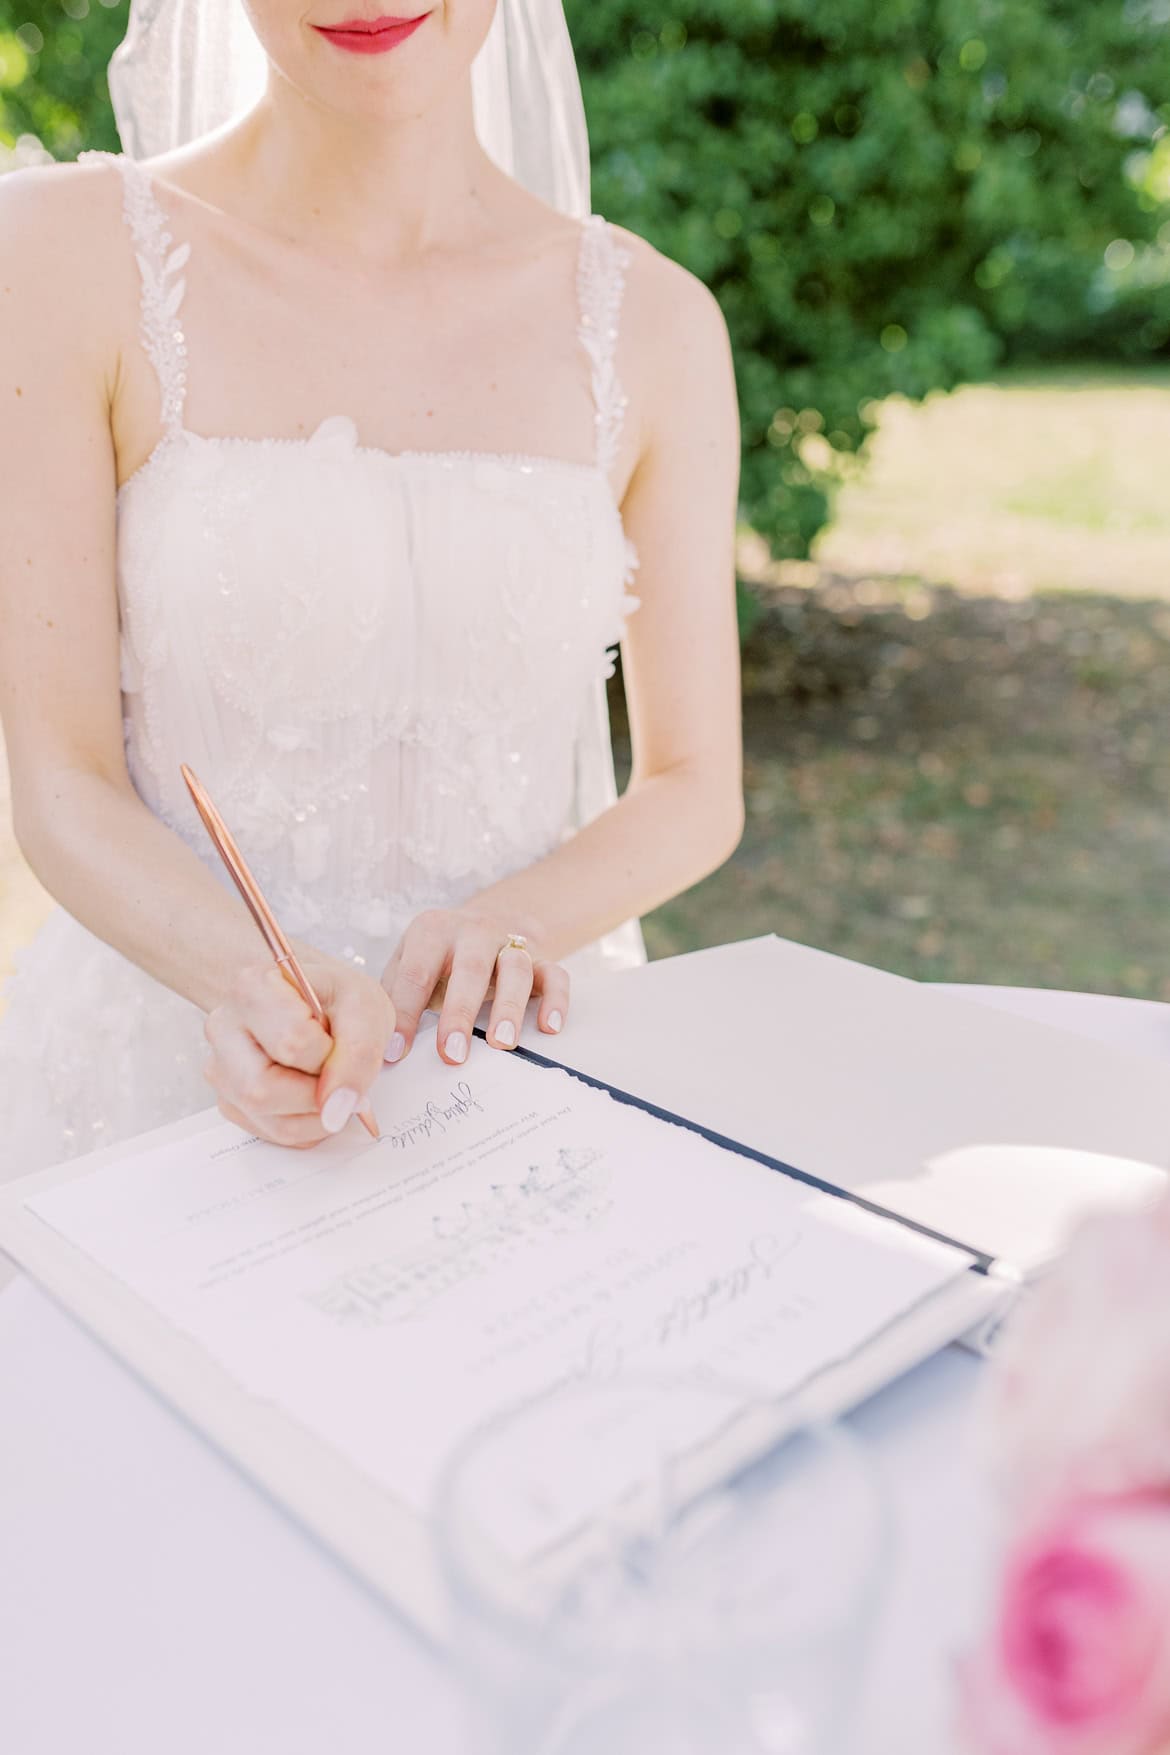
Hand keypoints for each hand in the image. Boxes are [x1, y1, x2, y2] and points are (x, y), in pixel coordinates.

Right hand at [203, 956, 395, 1146]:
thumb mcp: (364, 1007)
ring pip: (267, 1118)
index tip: (340, 1043)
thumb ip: (358, 1054)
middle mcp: (223, 1027)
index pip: (291, 1043)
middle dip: (315, 1094)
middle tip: (337, 1073)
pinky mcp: (230, 1100)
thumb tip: (336, 1108)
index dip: (328, 1055)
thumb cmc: (335, 998)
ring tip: (330, 1084)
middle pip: (261, 1089)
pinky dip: (307, 1124)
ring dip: (315, 1114)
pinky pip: (271, 1132)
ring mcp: (220, 1067)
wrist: (317, 1002)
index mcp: (252, 987)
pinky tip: (316, 1096)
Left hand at [380, 908, 568, 1065]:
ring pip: (516, 969)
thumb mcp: (407, 963)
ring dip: (509, 1006)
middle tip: (452, 1054)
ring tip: (501, 1043)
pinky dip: (556, 1000)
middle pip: (470, 969)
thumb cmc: (437, 958)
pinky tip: (549, 1028)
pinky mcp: (541, 957)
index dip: (405, 1014)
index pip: (416, 973)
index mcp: (432, 931)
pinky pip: (555, 974)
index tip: (396, 1053)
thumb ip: (394, 998)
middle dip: (460, 1013)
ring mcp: (510, 943)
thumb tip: (378, 1048)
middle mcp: (473, 931)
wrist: (484, 922)